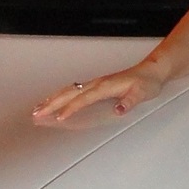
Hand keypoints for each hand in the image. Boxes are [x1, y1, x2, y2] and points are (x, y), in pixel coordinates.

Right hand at [33, 64, 164, 123]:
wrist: (151, 71)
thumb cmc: (146, 83)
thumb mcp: (142, 93)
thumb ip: (129, 102)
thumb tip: (118, 110)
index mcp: (105, 86)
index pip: (83, 99)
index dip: (71, 108)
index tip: (59, 117)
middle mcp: (96, 83)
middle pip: (69, 94)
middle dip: (52, 103)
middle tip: (37, 113)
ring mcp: (94, 83)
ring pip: (67, 91)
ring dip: (52, 99)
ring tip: (38, 108)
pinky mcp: (95, 85)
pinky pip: (72, 90)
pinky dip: (60, 95)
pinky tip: (53, 100)